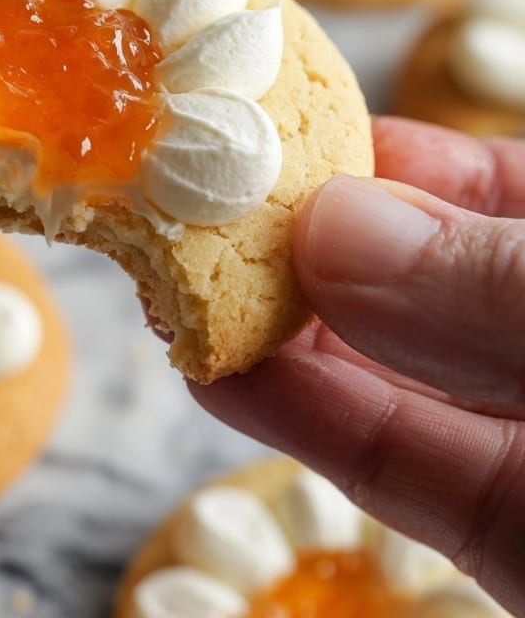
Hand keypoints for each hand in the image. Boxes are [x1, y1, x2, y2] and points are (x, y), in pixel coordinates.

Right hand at [189, 117, 524, 614]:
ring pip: (390, 369)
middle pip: (414, 270)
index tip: (261, 129)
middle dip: (301, 239)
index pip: (479, 183)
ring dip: (276, 332)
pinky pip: (399, 469)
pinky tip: (224, 378)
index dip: (374, 153)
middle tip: (186, 206)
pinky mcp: (515, 538)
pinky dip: (308, 424)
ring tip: (175, 289)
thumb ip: (503, 282)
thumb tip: (341, 226)